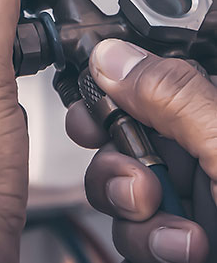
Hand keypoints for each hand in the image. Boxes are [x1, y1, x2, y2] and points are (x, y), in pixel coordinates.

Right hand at [66, 39, 216, 262]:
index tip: (94, 92)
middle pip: (128, 119)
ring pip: (121, 174)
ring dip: (127, 198)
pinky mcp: (182, 234)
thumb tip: (115, 56)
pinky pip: (134, 225)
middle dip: (113, 142)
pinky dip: (146, 239)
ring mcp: (196, 191)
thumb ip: (175, 97)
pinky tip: (180, 248)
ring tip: (160, 215)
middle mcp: (206, 142)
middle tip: (117, 154)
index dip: (118, 73)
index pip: (158, 66)